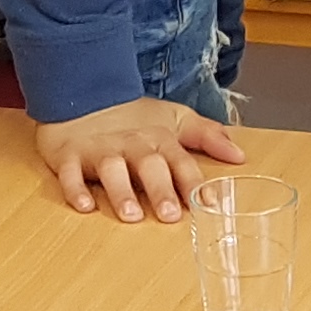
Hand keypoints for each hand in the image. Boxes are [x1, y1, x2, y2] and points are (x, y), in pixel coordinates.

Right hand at [36, 97, 244, 220]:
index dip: (195, 182)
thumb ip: (207, 136)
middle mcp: (132, 145)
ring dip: (121, 192)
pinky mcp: (70, 156)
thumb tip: (240, 156)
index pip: (181, 161)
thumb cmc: (132, 118)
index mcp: (159, 140)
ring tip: (131, 215)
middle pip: (148, 166)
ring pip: (111, 170)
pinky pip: (71, 173)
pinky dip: (75, 189)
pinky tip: (84, 206)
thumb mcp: (174, 120)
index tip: (210, 202)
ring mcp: (100, 151)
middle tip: (169, 216)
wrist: (82, 95)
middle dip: (160, 189)